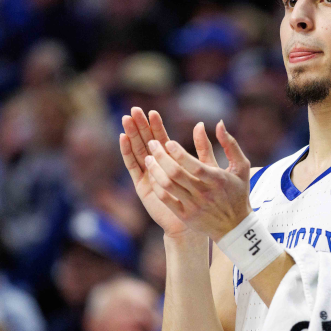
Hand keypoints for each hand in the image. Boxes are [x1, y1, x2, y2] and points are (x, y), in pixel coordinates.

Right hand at [120, 108, 197, 236]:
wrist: (195, 220)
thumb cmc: (204, 195)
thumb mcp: (206, 168)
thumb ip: (203, 148)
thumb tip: (201, 124)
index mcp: (172, 160)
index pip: (161, 138)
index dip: (156, 125)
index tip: (152, 111)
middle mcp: (158, 165)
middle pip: (146, 141)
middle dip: (140, 126)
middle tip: (134, 110)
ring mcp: (148, 174)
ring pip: (138, 150)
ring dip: (131, 135)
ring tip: (126, 119)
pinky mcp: (142, 185)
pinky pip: (133, 166)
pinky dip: (127, 152)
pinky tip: (124, 138)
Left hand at [140, 116, 251, 240]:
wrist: (236, 227)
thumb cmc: (238, 192)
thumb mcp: (240, 166)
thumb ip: (229, 144)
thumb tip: (218, 123)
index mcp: (217, 179)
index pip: (194, 165)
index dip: (178, 153)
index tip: (168, 141)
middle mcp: (204, 193)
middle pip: (176, 173)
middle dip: (160, 156)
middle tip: (151, 143)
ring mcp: (194, 206)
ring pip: (168, 186)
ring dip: (155, 170)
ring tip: (147, 158)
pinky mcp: (186, 216)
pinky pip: (166, 199)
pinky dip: (157, 186)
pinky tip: (152, 175)